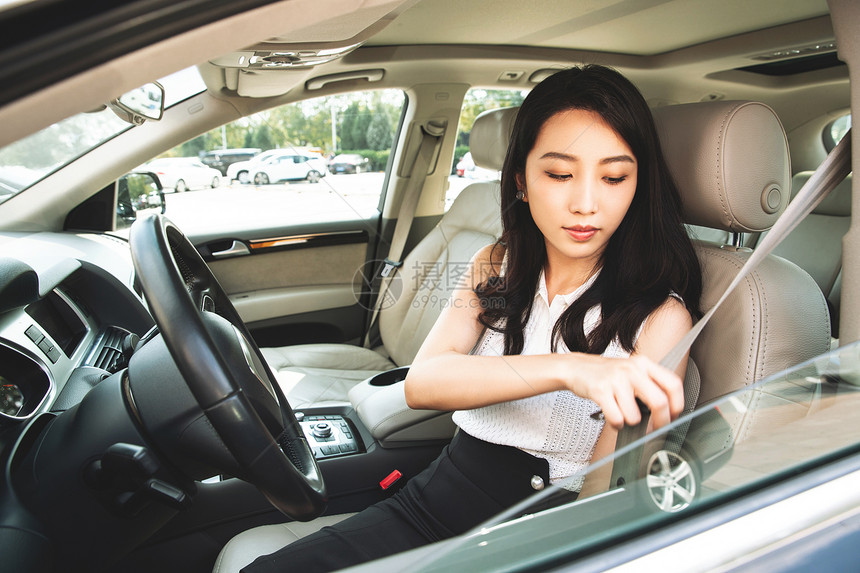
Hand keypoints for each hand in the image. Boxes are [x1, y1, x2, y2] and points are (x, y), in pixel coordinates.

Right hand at [564, 354, 683, 429]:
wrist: (577, 367)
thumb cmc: (607, 373)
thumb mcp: (632, 370)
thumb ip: (651, 384)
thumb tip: (669, 411)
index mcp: (644, 364)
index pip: (673, 384)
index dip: (677, 404)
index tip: (673, 415)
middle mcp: (632, 369)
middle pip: (659, 402)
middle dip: (660, 422)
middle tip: (656, 428)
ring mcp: (616, 380)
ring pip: (635, 416)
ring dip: (630, 422)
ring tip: (623, 414)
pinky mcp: (600, 390)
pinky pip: (617, 419)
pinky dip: (616, 424)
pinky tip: (613, 416)